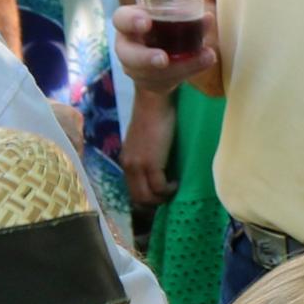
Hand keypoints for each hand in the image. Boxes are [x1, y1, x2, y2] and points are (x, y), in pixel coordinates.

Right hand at [111, 2, 203, 95]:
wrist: (158, 55)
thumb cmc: (163, 28)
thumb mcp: (173, 19)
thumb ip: (189, 18)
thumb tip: (208, 18)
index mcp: (128, 23)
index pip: (121, 19)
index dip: (131, 21)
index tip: (147, 22)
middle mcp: (126, 46)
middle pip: (128, 55)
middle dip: (145, 58)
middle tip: (163, 59)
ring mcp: (134, 67)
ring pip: (149, 73)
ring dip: (178, 68)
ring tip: (204, 58)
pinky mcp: (146, 83)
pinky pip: (163, 83)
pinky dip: (184, 74)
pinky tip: (201, 65)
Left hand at [121, 90, 178, 209]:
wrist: (154, 100)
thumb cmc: (154, 114)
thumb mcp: (146, 139)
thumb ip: (147, 153)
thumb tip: (159, 166)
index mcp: (126, 160)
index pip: (132, 189)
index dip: (146, 197)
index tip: (160, 195)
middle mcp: (128, 166)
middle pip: (138, 198)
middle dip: (154, 202)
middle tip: (169, 196)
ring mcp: (138, 166)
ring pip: (147, 196)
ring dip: (162, 198)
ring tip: (173, 189)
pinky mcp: (151, 164)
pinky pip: (160, 188)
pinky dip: (169, 189)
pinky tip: (176, 182)